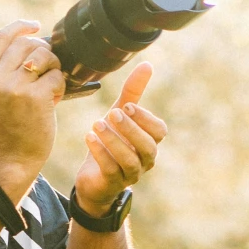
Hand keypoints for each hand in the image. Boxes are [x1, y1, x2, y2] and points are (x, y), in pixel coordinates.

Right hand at [0, 20, 62, 191]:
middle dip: (43, 50)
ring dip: (53, 66)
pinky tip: (55, 98)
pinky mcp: (35, 98)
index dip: (21, 27)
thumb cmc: (3, 123)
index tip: (35, 26)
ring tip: (50, 81)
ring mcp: (15, 88)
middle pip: (26, 44)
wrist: (12, 157)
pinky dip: (60, 85)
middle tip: (48, 66)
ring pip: (43, 56)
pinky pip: (55, 76)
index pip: (2, 37)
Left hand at [73, 62, 166, 215]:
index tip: (126, 106)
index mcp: (150, 141)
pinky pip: (111, 170)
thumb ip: (133, 92)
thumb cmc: (112, 142)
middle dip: (130, 129)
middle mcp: (145, 160)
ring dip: (113, 141)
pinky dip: (100, 153)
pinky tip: (89, 138)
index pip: (159, 131)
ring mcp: (131, 174)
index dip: (144, 118)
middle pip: (148, 146)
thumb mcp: (120, 114)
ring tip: (96, 124)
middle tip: (111, 113)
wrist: (94, 177)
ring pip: (129, 160)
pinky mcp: (113, 183)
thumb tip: (147, 65)